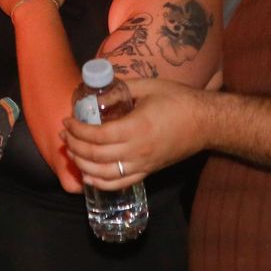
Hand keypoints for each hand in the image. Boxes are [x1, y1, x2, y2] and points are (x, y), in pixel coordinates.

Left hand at [61, 76, 208, 189]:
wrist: (206, 122)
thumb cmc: (179, 100)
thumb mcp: (149, 86)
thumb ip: (123, 87)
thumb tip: (100, 88)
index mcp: (135, 128)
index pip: (97, 135)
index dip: (78, 130)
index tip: (67, 120)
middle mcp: (136, 151)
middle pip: (96, 156)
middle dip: (75, 146)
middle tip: (65, 134)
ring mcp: (142, 165)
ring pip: (104, 174)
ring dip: (83, 165)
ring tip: (72, 152)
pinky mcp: (148, 172)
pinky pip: (119, 183)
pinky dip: (100, 182)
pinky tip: (89, 174)